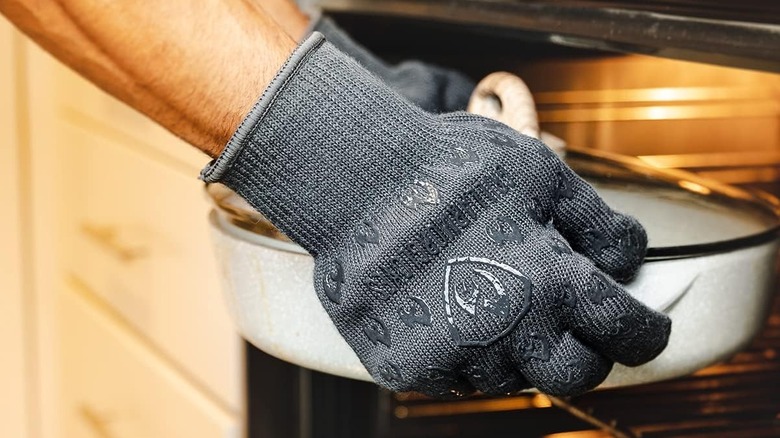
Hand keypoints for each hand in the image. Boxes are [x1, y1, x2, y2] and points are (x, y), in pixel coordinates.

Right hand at [202, 33, 670, 397]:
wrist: (354, 180)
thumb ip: (596, 221)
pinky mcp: (405, 367)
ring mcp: (453, 355)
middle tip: (569, 325)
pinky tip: (446, 308)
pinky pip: (453, 378)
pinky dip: (462, 353)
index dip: (646, 332)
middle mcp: (508, 331)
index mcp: (551, 282)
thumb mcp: (538, 172)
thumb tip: (630, 257)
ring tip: (490, 298)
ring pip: (509, 377)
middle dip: (585, 354)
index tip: (645, 329)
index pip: (627, 331)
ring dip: (516, 349)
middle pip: (574, 375)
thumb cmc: (447, 167)